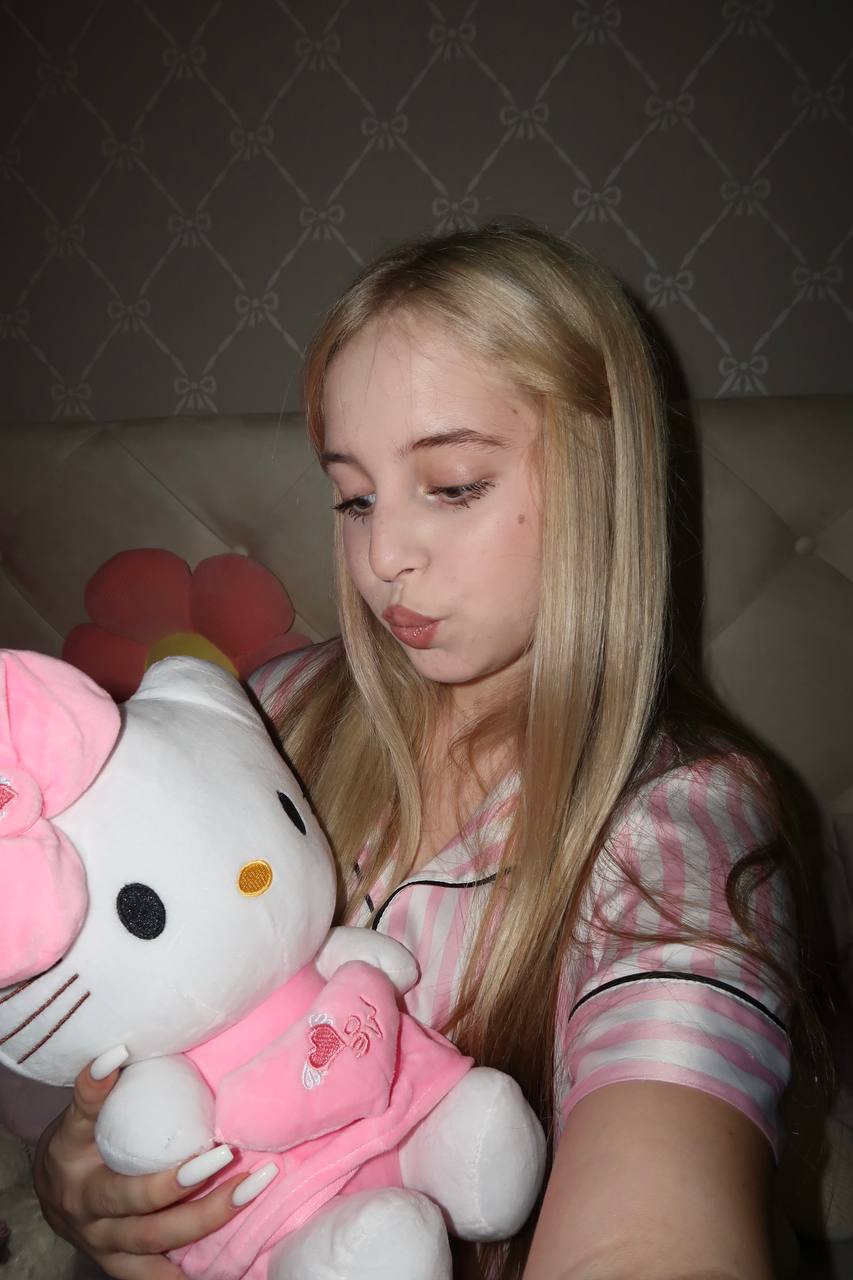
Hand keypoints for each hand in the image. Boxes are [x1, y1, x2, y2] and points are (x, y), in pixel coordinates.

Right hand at [32, 1061, 258, 1278]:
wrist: (50, 1191)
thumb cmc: (72, 1145)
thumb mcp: (75, 1120)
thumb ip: (93, 1090)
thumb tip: (117, 1051)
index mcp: (82, 1185)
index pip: (125, 1182)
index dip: (170, 1173)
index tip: (215, 1147)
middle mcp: (94, 1224)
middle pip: (147, 1219)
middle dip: (198, 1197)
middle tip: (240, 1166)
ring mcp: (108, 1250)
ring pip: (158, 1246)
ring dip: (206, 1223)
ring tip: (250, 1194)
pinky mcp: (121, 1265)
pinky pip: (154, 1277)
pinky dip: (185, 1274)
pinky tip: (226, 1264)